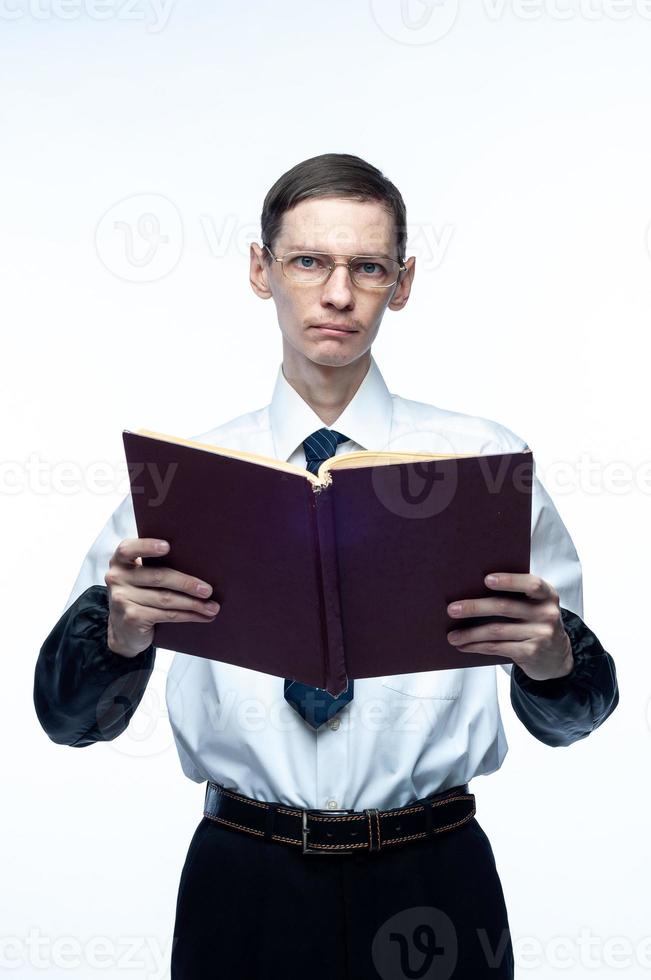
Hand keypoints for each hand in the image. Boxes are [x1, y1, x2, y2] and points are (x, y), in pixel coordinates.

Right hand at [104, 538, 220, 657]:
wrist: (124, 631)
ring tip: (212, 607)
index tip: (168, 546)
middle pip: (158, 577)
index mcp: (120, 561)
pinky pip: (166, 615)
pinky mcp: (132, 618)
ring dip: (193, 604)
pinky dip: (188, 615)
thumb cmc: (140, 596)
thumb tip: (200, 562)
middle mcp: (117, 578)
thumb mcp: (140, 577)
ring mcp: (122, 599)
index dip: (147, 546)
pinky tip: (202, 616)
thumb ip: (156, 566)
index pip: (129, 549)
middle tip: (208, 590)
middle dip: (187, 583)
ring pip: (166, 599)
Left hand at [446, 573, 573, 681]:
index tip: (486, 579)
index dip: (509, 581)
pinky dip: (477, 646)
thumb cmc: (536, 622)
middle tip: (452, 609)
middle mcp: (547, 613)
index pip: (531, 584)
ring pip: (497, 630)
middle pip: (505, 607)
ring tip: (452, 635)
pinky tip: (464, 646)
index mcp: (547, 594)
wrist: (556, 656)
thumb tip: (470, 590)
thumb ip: (516, 596)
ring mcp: (541, 634)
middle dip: (475, 607)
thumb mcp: (535, 605)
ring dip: (470, 633)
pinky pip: (498, 647)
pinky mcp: (531, 653)